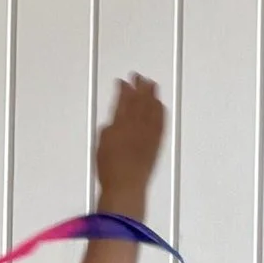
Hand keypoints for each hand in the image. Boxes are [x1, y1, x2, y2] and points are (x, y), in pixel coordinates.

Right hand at [93, 74, 166, 211]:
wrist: (126, 185)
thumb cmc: (109, 168)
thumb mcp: (102, 143)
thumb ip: (110, 127)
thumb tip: (115, 120)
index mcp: (120, 122)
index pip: (123, 99)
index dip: (123, 88)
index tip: (122, 81)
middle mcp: (137, 123)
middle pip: (140, 99)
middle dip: (140, 86)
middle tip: (139, 76)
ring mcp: (150, 132)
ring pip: (153, 107)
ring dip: (152, 94)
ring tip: (151, 84)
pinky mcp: (158, 141)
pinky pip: (161, 120)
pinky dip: (161, 110)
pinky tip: (160, 104)